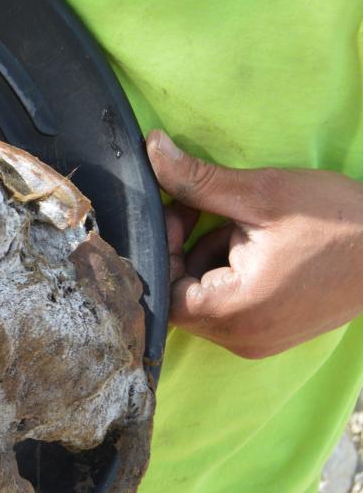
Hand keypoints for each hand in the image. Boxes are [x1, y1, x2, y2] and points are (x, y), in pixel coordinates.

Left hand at [146, 130, 362, 358]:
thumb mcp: (264, 193)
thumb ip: (199, 180)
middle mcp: (241, 339)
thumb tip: (151, 150)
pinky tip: (260, 245)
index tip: (180, 210)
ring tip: (245, 227)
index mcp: (235, 312)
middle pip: (179, 296)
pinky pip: (230, 306)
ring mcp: (258, 341)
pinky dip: (232, 274)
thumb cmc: (340, 221)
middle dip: (186, 249)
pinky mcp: (272, 335)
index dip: (163, 247)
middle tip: (205, 209)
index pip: (160, 291)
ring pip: (204, 299)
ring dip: (210, 259)